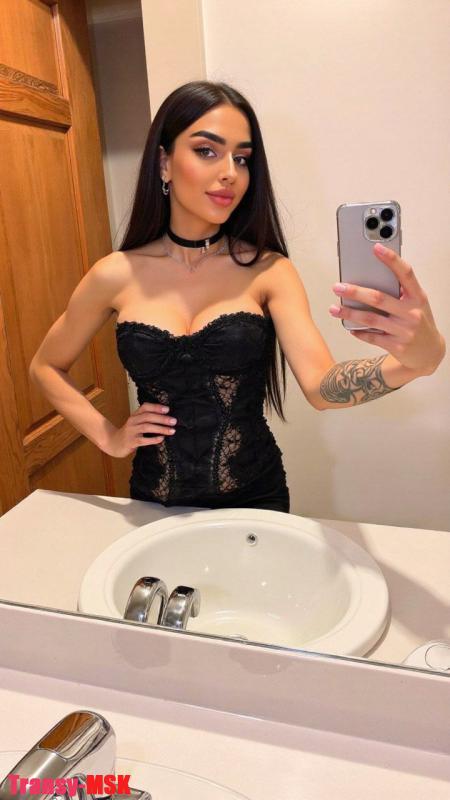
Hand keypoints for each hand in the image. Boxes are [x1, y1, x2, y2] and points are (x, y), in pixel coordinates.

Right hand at [103, 403, 176, 457]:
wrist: (114, 443)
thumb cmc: (130, 432)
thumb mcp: (136, 422)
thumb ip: (147, 418)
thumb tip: (167, 416)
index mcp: (135, 415)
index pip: (145, 407)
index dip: (156, 407)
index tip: (168, 409)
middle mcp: (132, 421)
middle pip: (148, 416)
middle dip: (162, 418)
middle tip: (174, 421)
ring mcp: (131, 431)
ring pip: (146, 427)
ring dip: (160, 428)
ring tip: (172, 430)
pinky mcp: (131, 442)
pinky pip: (143, 440)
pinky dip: (153, 439)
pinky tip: (161, 439)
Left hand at [329, 243, 445, 374]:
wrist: (430, 352)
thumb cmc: (418, 322)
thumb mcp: (417, 304)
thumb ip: (400, 292)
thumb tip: (368, 279)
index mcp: (418, 297)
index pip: (406, 274)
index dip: (392, 260)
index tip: (376, 248)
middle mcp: (412, 313)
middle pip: (378, 298)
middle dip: (355, 292)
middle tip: (337, 287)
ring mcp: (404, 331)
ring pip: (371, 319)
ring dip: (349, 314)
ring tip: (334, 309)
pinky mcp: (397, 346)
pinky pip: (372, 337)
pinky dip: (359, 332)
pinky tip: (349, 327)